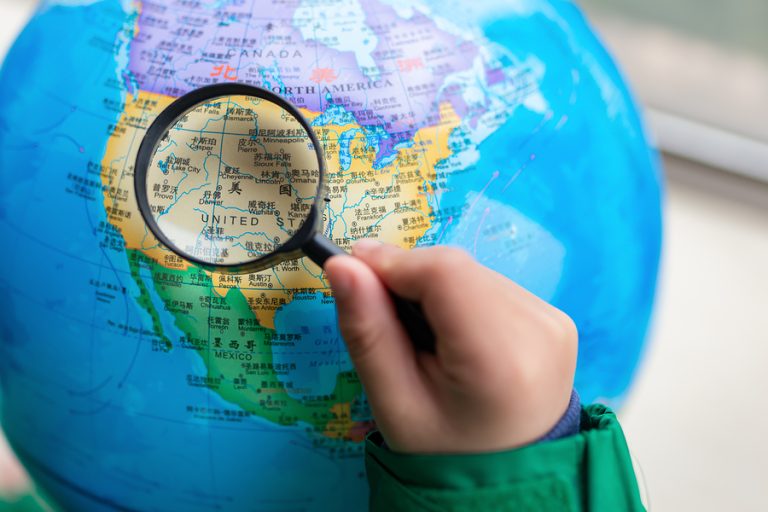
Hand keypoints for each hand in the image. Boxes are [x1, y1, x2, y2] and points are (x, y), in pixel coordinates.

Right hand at [324, 241, 577, 453]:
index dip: (393, 263)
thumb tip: (342, 265)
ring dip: (436, 290)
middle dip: (411, 279)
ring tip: (423, 339)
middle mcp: (539, 328)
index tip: (356, 277)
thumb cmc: (443, 448)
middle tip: (385, 318)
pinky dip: (462, 299)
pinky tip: (455, 337)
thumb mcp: (393, 403)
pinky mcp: (557, 319)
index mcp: (500, 357)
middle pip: (457, 268)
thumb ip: (367, 331)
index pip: (443, 272)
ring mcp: (554, 321)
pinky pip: (493, 286)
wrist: (508, 475)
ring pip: (473, 272)